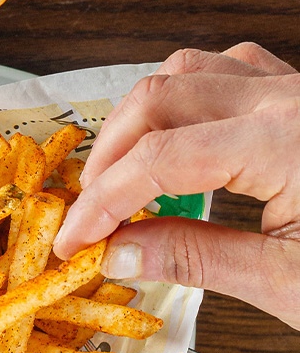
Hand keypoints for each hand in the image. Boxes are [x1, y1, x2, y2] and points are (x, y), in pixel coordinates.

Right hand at [52, 42, 299, 330]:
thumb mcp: (290, 282)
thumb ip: (193, 258)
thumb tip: (119, 253)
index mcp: (288, 141)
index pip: (157, 160)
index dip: (100, 203)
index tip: (73, 241)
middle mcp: (292, 99)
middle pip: (158, 97)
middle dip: (107, 158)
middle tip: (89, 212)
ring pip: (189, 70)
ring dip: (140, 123)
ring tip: (123, 177)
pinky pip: (230, 70)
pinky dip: (185, 101)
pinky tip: (178, 142)